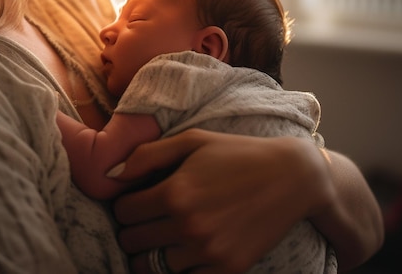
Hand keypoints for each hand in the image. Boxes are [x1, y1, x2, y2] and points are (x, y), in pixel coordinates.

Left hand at [112, 129, 329, 273]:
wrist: (290, 177)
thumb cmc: (235, 153)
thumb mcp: (191, 140)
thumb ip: (147, 155)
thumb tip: (112, 174)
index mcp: (175, 192)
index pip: (124, 212)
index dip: (124, 205)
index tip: (134, 200)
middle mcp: (188, 226)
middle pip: (133, 243)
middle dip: (132, 230)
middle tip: (144, 219)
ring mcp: (209, 253)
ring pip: (153, 267)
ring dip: (149, 253)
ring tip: (161, 236)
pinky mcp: (228, 270)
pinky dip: (176, 269)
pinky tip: (182, 251)